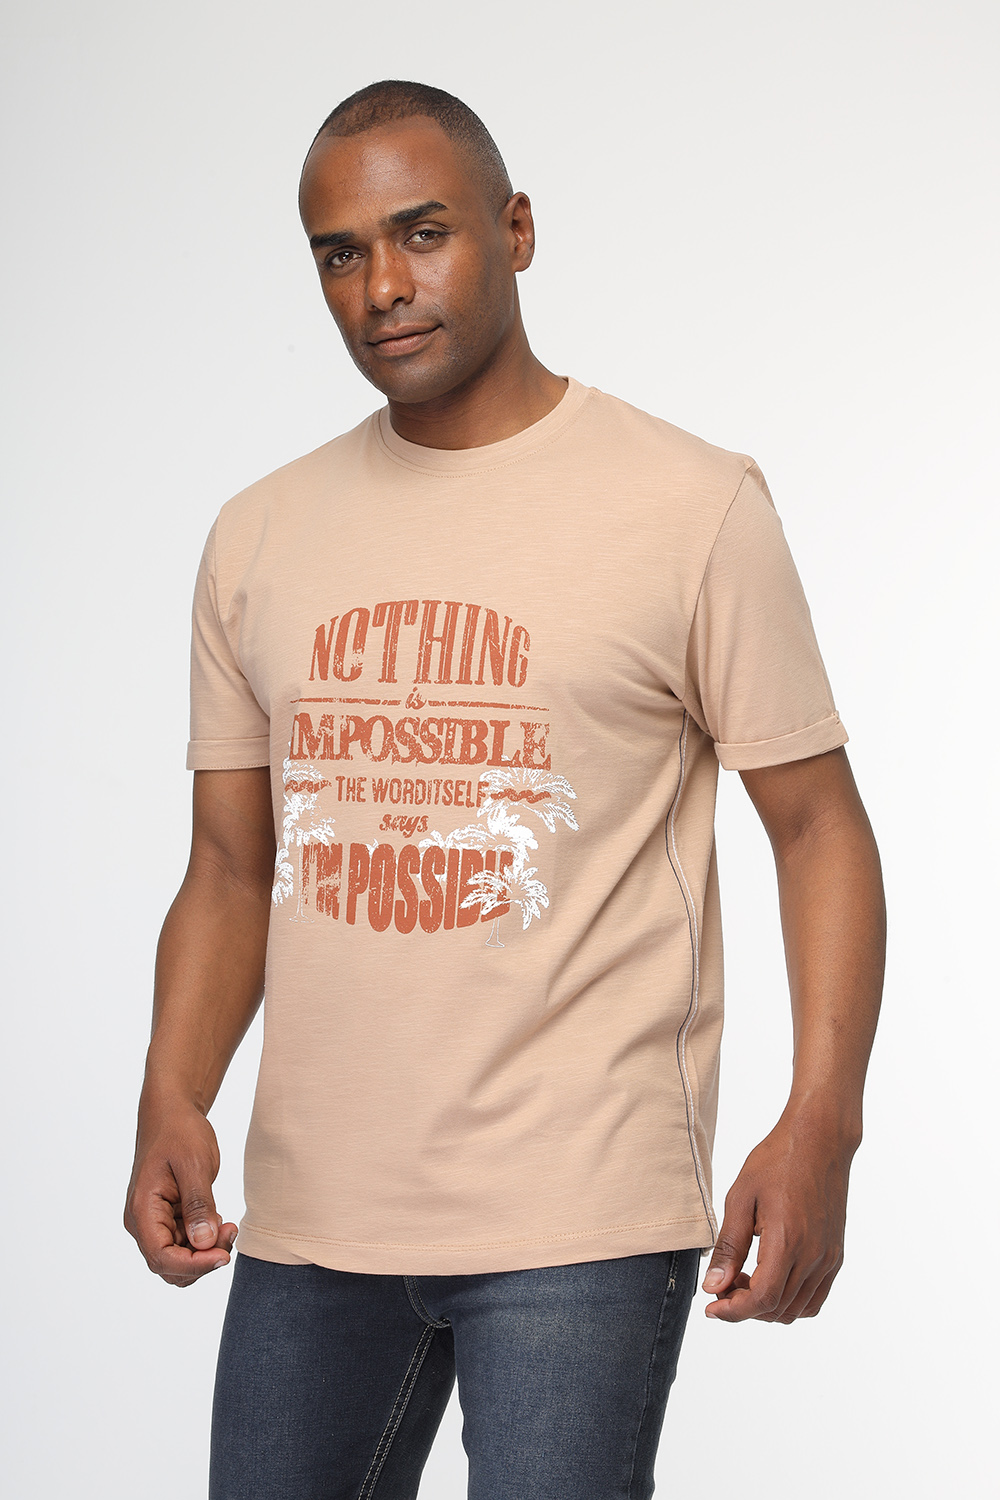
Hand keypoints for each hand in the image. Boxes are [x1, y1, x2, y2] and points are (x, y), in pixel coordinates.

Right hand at [124, 1098, 237, 1287]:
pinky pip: (184, 1245)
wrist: (171, 1114)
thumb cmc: (179, 1132)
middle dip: (203, 1260)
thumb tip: (205, 1243)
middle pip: (170, 1267)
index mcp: (142, 1210)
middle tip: (230, 1231)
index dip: (195, 1266)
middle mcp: (143, 1223)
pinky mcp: (168, 1219)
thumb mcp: (193, 1164)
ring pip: (179, 1260)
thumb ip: (198, 1204)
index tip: (224, 1256)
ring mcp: (154, 1223)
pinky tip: (218, 1220)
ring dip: (205, 1254)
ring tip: (227, 1225)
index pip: (162, 1258)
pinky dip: (204, 1242)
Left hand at [701, 1114, 855, 1323]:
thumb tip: (714, 1286)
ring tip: (744, 1279)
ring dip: (767, 1306)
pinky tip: (770, 1278)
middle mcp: (814, 1256)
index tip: (711, 1307)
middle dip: (744, 1307)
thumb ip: (729, 1247)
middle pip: (777, 1309)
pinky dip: (791, 1300)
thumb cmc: (777, 1161)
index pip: (761, 1300)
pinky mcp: (835, 1255)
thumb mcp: (741, 1197)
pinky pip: (815, 1297)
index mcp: (788, 1241)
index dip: (733, 1311)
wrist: (819, 1140)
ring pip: (797, 1309)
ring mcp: (829, 1258)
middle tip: (722, 1286)